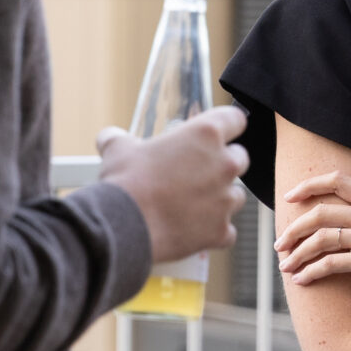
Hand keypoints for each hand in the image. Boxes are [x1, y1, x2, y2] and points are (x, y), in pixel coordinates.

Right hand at [98, 108, 247, 264]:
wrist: (123, 226)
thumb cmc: (125, 183)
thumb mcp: (118, 150)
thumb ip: (120, 138)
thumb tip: (110, 137)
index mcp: (206, 134)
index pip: (235, 119)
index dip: (227, 125)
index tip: (219, 133)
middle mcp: (224, 164)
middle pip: (240, 158)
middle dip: (223, 164)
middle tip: (198, 173)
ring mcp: (226, 199)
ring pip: (236, 195)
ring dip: (220, 198)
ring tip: (193, 204)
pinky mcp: (221, 229)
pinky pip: (228, 230)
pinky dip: (214, 231)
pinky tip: (194, 230)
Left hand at [277, 172, 350, 301]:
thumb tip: (333, 223)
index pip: (339, 179)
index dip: (309, 185)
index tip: (290, 198)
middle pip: (321, 211)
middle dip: (293, 228)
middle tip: (279, 244)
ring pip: (321, 238)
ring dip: (297, 253)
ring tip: (285, 266)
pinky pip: (330, 264)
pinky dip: (310, 272)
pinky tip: (302, 280)